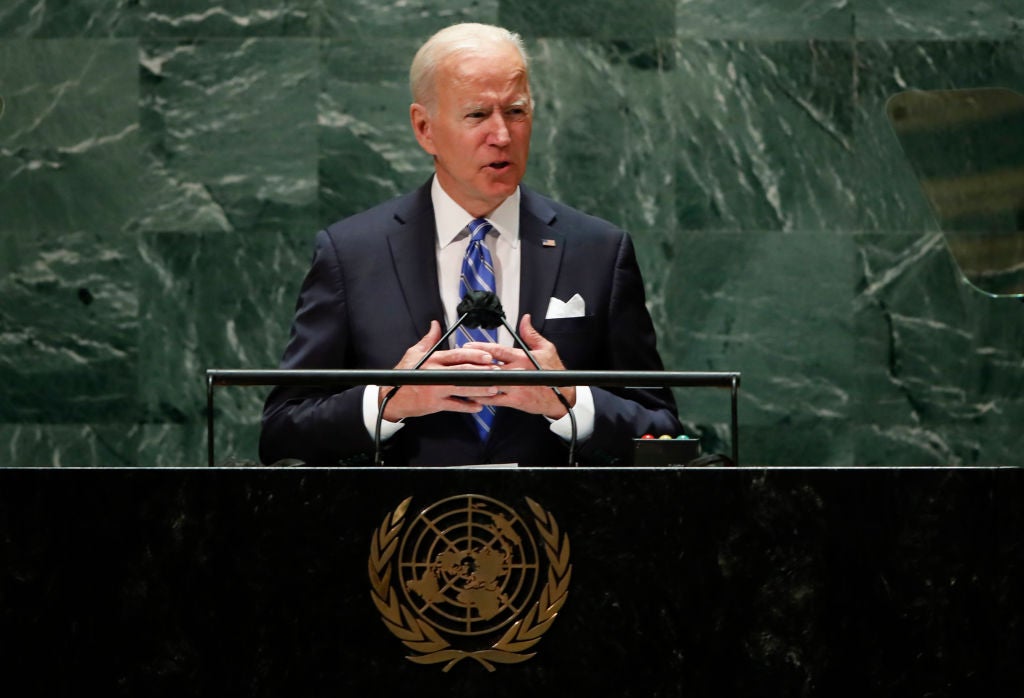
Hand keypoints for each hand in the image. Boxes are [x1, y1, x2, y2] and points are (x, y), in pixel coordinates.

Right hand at [380, 320, 499, 420]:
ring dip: (479, 389)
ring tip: (493, 389)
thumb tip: (435, 325)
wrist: (391, 397)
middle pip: (462, 372)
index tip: (488, 355)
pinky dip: (467, 406)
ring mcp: (435, 390)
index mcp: (432, 360)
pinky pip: (454, 406)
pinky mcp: (434, 404)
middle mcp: (434, 374)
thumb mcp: (414, 354)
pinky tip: (478, 405)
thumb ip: (428, 340)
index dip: (474, 355)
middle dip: (481, 372)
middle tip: (496, 372)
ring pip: (461, 389)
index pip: (456, 355)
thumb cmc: (404, 375)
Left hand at [463, 314, 575, 418]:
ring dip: (474, 380)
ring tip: (459, 377)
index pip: (497, 350)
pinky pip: (494, 399)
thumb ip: (531, 334)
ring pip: (489, 383)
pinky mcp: (514, 400)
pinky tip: (471, 394)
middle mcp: (516, 372)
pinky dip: (481, 397)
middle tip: (458, 361)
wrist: (563, 397)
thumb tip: (525, 319)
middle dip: (472, 363)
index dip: (481, 347)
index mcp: (522, 358)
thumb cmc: (554, 373)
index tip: (468, 345)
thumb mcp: (547, 349)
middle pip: (489, 366)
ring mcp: (514, 387)